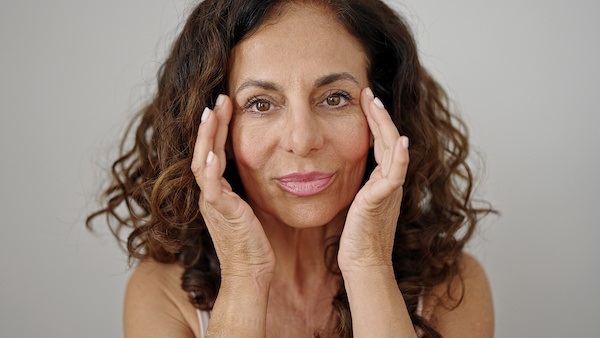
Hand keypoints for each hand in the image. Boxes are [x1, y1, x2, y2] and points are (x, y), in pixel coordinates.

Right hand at [191, 94, 275, 278]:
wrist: (250, 271)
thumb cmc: (253, 241)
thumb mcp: (249, 206)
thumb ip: (246, 187)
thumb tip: (262, 167)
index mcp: (216, 191)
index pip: (213, 151)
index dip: (217, 128)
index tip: (225, 106)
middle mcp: (209, 194)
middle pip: (203, 150)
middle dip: (211, 124)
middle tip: (219, 99)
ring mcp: (212, 203)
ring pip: (202, 163)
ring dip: (207, 138)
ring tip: (212, 113)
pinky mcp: (220, 213)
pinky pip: (210, 188)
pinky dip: (210, 169)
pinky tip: (213, 153)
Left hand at [338, 88, 408, 272]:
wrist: (363, 262)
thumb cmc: (356, 237)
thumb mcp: (355, 203)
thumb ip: (355, 185)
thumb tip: (339, 170)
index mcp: (381, 181)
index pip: (380, 143)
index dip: (374, 121)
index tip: (364, 101)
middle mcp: (389, 182)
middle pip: (388, 140)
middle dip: (378, 115)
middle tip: (368, 93)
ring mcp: (389, 190)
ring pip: (393, 149)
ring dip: (385, 125)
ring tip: (375, 103)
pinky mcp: (382, 199)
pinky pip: (395, 174)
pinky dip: (400, 157)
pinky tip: (400, 141)